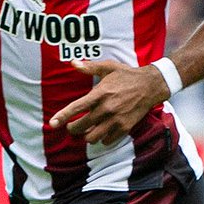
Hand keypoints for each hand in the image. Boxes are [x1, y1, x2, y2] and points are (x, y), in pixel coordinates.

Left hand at [49, 59, 169, 145]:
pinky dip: (102, 139)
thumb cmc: (127, 75)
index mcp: (100, 94)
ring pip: (93, 137)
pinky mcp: (125, 127)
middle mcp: (106, 108)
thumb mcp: (108, 67)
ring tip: (87, 131)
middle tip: (72, 126)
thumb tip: (73, 63)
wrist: (151, 85)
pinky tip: (102, 132)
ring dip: (87, 136)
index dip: (62, 116)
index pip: (76, 108)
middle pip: (81, 126)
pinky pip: (107, 141)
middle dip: (73, 128)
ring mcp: (116, 120)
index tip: (52, 124)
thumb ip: (90, 67)